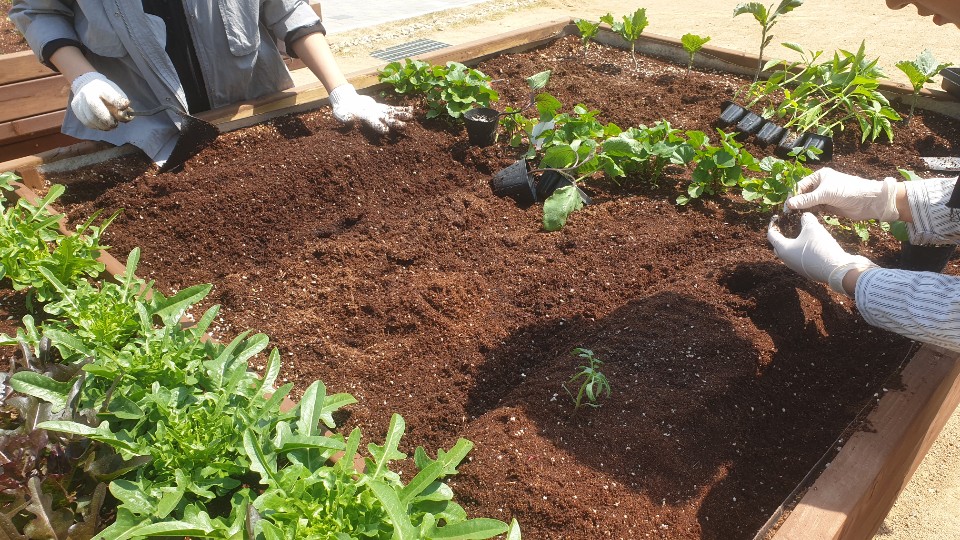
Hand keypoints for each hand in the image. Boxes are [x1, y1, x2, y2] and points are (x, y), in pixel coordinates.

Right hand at [70, 72, 131, 130]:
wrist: (86, 84)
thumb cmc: (105, 91)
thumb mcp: (114, 91)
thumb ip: (121, 103)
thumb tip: (128, 116)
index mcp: (101, 87)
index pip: (109, 95)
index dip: (117, 102)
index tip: (124, 108)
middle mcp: (88, 93)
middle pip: (95, 107)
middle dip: (107, 119)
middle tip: (115, 124)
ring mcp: (80, 101)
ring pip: (90, 118)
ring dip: (103, 126)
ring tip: (110, 126)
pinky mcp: (76, 109)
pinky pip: (86, 122)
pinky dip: (96, 126)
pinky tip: (102, 125)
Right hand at [328, 84, 412, 133]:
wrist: (346, 103)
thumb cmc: (342, 109)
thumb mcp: (340, 113)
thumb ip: (344, 117)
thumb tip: (349, 120)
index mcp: (365, 119)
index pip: (373, 123)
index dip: (379, 126)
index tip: (386, 131)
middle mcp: (375, 117)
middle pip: (386, 121)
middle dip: (395, 124)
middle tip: (404, 126)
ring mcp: (379, 113)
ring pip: (393, 115)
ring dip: (402, 116)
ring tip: (411, 116)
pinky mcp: (381, 108)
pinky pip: (393, 109)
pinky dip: (401, 109)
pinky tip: (411, 109)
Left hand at [767, 212, 877, 294]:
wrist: (836, 269)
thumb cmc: (820, 247)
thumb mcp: (813, 228)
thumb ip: (806, 219)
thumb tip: (805, 215)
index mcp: (783, 249)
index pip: (771, 235)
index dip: (773, 225)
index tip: (776, 218)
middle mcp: (786, 260)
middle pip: (778, 246)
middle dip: (780, 236)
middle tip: (786, 227)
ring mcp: (796, 267)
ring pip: (789, 254)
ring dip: (792, 245)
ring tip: (801, 236)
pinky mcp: (806, 271)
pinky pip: (799, 259)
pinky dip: (801, 252)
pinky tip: (811, 246)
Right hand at [785, 167, 899, 221]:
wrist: (868, 202)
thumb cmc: (848, 191)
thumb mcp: (825, 194)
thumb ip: (807, 200)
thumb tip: (789, 204)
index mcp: (819, 177)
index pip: (801, 186)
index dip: (793, 196)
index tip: (786, 207)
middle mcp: (821, 185)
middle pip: (803, 195)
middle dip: (797, 203)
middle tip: (789, 214)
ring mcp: (824, 196)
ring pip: (808, 203)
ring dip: (803, 209)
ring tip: (795, 217)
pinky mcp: (828, 206)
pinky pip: (815, 209)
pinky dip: (810, 213)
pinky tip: (805, 218)